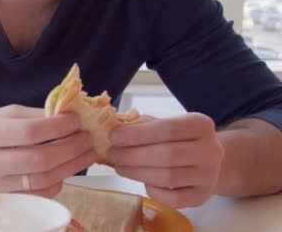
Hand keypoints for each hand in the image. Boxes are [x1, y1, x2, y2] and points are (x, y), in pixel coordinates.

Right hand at [0, 105, 95, 198]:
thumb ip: (28, 116)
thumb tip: (64, 115)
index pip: (30, 131)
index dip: (59, 126)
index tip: (76, 121)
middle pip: (40, 159)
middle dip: (72, 148)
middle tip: (88, 139)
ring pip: (42, 180)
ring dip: (70, 167)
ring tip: (85, 154)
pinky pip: (36, 196)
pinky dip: (56, 184)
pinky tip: (65, 171)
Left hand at [108, 113, 223, 207]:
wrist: (205, 161)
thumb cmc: (178, 140)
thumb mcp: (164, 124)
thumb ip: (142, 125)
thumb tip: (115, 130)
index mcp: (201, 125)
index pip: (168, 128)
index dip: (138, 134)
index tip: (114, 136)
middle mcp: (211, 150)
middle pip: (167, 154)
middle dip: (133, 155)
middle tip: (113, 154)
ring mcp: (209, 176)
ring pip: (168, 177)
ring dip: (137, 173)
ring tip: (120, 167)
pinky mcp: (203, 197)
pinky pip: (173, 199)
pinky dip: (153, 191)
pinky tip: (143, 182)